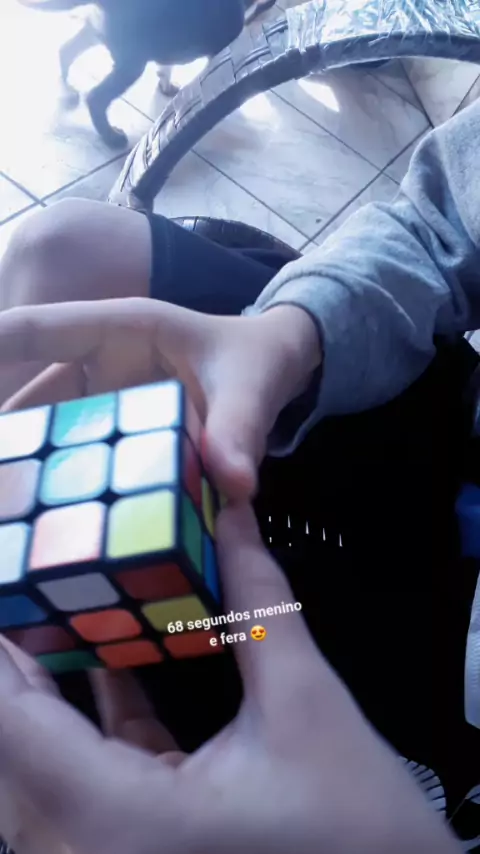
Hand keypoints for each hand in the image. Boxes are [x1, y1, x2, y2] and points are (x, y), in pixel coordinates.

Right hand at [0, 298, 320, 499]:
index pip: (40, 328)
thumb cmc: (258, 359)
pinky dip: (56, 485)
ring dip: (21, 463)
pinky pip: (78, 460)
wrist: (277, 372)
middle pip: (31, 390)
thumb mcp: (253, 385)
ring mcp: (106, 404)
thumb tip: (234, 485)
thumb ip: (242, 428)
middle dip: (5, 429)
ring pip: (48, 430)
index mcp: (124, 330)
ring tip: (9, 503)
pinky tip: (38, 521)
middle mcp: (102, 366)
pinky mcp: (119, 439)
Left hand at [0, 504, 459, 853]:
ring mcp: (114, 850)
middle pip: (19, 740)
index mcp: (119, 822)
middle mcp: (94, 847)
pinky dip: (92, 709)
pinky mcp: (140, 842)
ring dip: (47, 682)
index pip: (13, 724)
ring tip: (53, 599)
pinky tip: (108, 649)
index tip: (11, 570)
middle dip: (17, 656)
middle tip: (31, 574)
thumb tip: (233, 515)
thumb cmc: (361, 830)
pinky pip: (91, 768)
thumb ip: (257, 604)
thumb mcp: (305, 704)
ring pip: (48, 757)